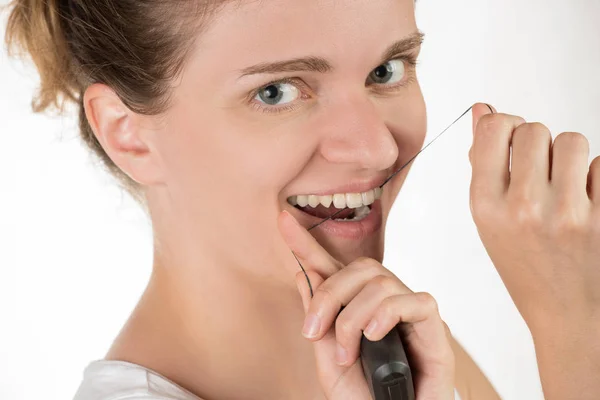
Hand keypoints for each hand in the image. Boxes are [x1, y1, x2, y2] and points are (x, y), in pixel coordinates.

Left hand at [278, 210, 454, 399]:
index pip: (335, 268)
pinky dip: (387, 314)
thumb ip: (320, 318)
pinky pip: (417, 302)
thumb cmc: (364, 397)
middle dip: (329, 295)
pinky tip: (374, 335)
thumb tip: (303, 274)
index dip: (308, 244)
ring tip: (349, 353)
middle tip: (313, 332)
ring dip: (354, 318)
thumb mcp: (329, 359)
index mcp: (359, 309)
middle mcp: (387, 305)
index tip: (282, 219)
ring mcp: (411, 316)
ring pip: (383, 284)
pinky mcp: (436, 331)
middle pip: (361, 269)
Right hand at [469, 103, 599, 398]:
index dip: (507, 126)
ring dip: (571, 158)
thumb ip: (484, 163)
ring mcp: (568, 214)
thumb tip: (483, 111)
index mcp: (487, 207)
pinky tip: (588, 204)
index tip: (513, 140)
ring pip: (573, 142)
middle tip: (541, 174)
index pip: (496, 129)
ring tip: (567, 188)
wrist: (572, 315)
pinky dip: (597, 179)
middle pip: (536, 130)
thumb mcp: (490, 221)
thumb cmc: (528, 268)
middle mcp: (524, 208)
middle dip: (540, 145)